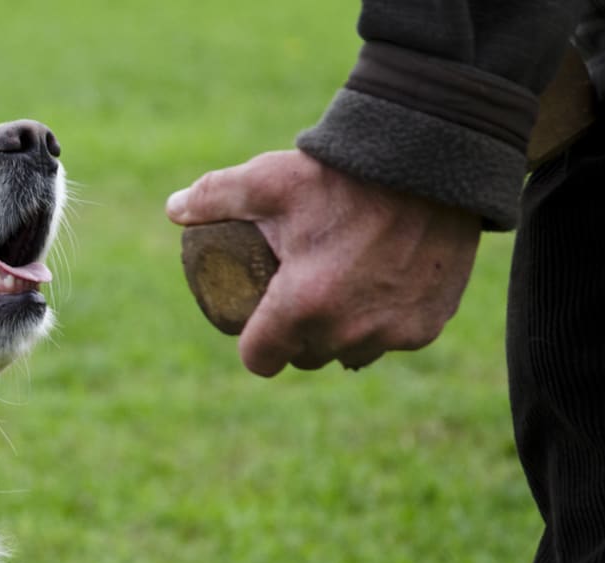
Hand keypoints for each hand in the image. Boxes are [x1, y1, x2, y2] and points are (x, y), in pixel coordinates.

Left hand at [166, 150, 480, 375]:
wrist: (430, 162)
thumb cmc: (342, 173)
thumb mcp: (269, 179)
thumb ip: (215, 196)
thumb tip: (174, 209)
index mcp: (301, 306)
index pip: (260, 359)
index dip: (253, 345)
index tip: (255, 326)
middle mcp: (346, 331)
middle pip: (306, 358)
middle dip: (296, 339)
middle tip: (295, 303)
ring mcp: (391, 333)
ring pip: (352, 353)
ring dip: (341, 336)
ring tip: (336, 301)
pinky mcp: (427, 327)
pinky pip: (395, 339)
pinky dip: (386, 324)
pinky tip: (378, 298)